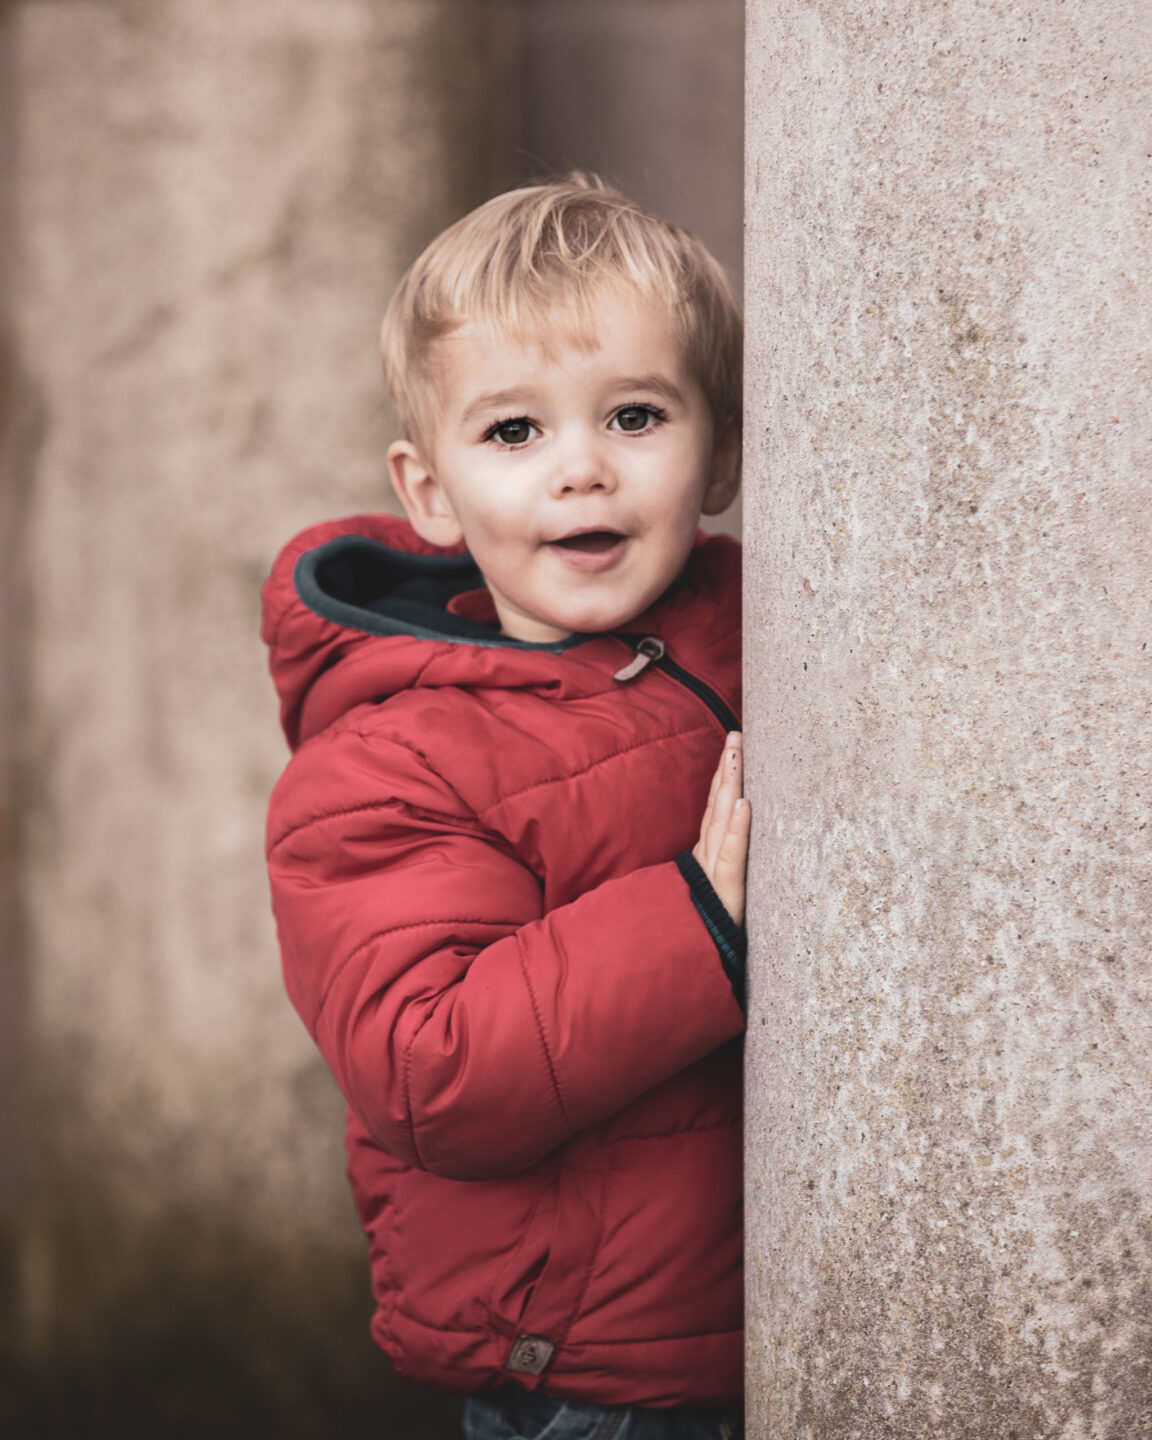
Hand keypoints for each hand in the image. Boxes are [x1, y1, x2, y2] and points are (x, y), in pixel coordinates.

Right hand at [692, 732, 750, 925]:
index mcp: (707, 858)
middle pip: (718, 806)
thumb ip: (718, 870)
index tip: (733, 746)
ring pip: (722, 822)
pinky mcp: (725, 893)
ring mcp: (713, 874)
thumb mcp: (716, 897)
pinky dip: (737, 830)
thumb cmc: (710, 933)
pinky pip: (731, 857)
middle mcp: (707, 859)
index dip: (722, 778)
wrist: (690, 963)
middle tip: (737, 734)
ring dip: (730, 786)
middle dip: (727, 769)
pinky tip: (746, 806)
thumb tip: (732, 843)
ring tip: (738, 754)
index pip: (715, 810)